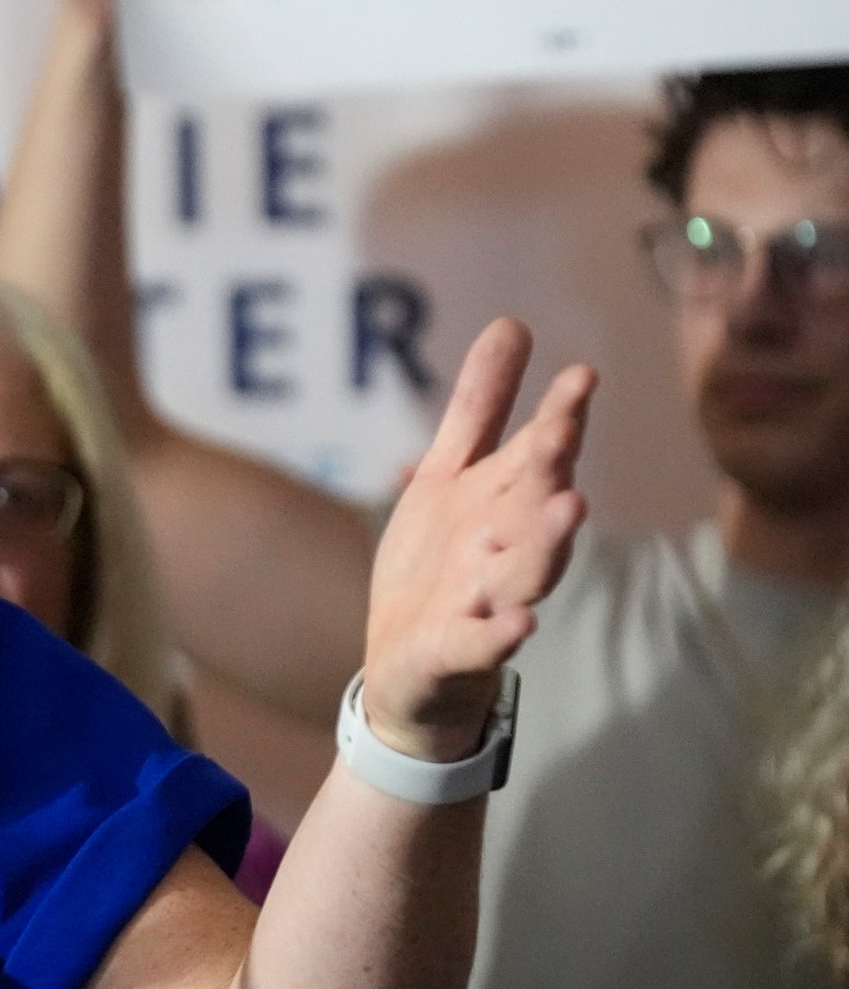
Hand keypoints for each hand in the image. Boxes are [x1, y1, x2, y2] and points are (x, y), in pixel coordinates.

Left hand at [363, 318, 593, 760]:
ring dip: (547, 542)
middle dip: (551, 468)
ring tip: (570, 508)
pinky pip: (486, 642)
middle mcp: (508, 547)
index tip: (580, 374)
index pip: (539, 453)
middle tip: (563, 428)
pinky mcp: (461, 650)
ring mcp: (489, 600)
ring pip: (527, 569)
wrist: (408, 665)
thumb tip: (513, 322)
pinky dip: (500, 633)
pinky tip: (519, 621)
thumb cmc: (440, 562)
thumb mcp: (448, 475)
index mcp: (505, 501)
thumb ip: (480, 406)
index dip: (559, 416)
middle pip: (537, 505)